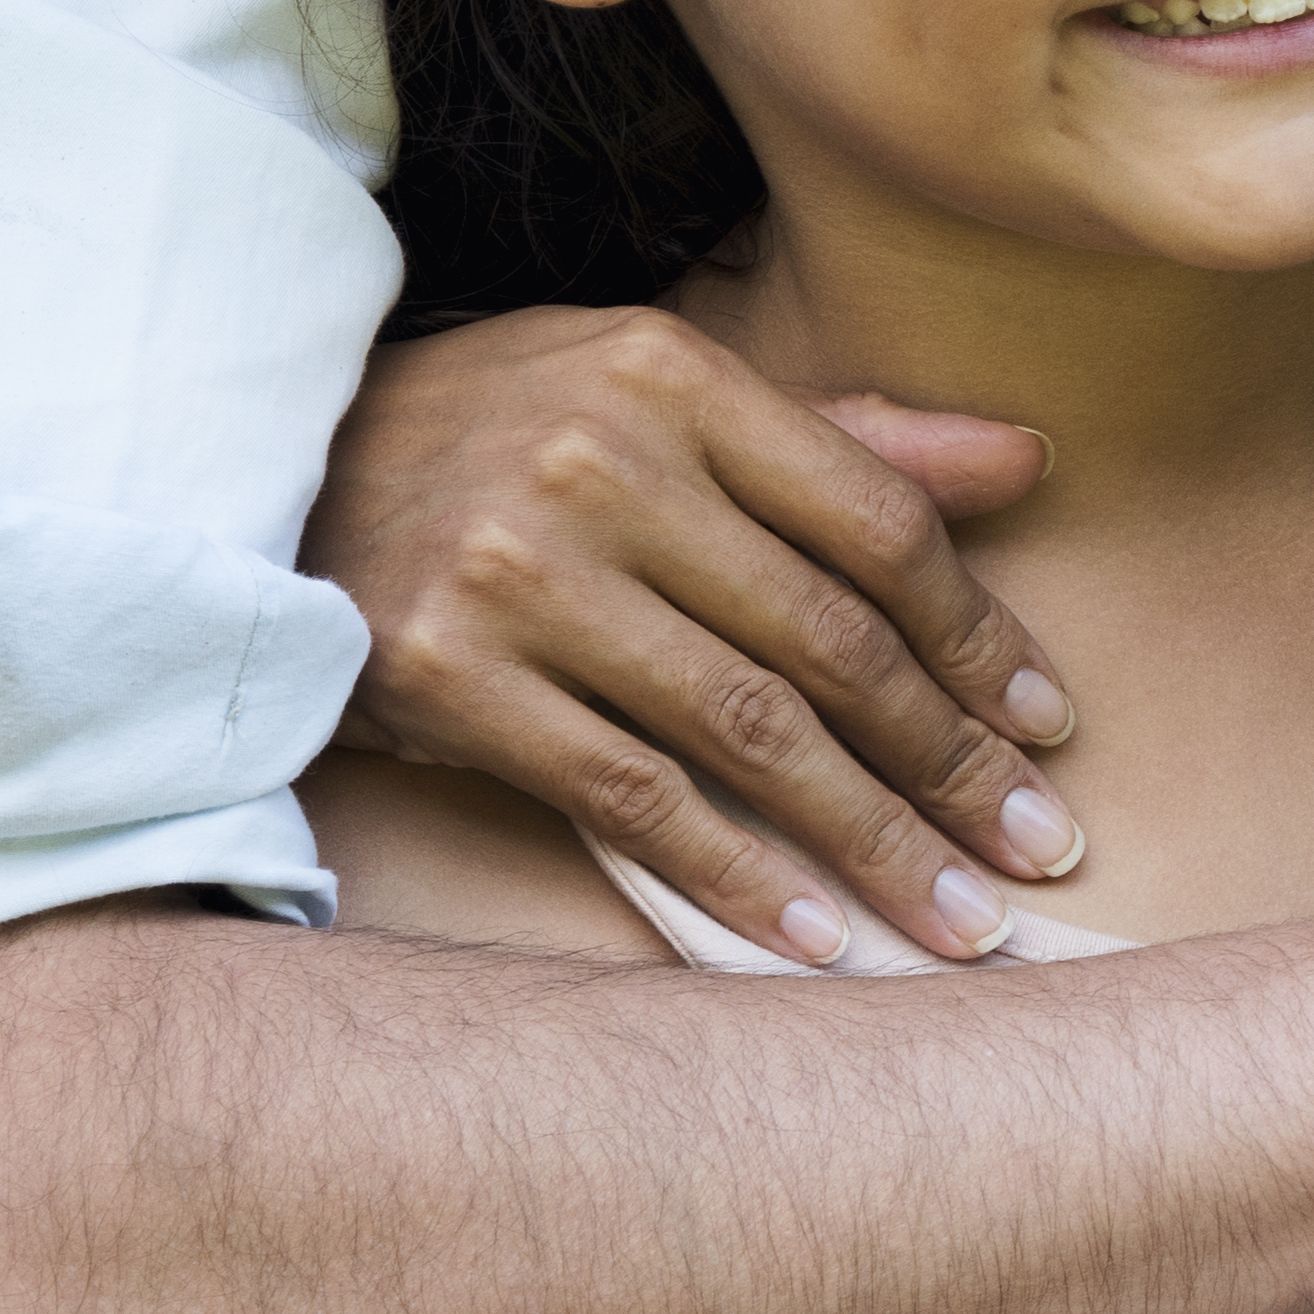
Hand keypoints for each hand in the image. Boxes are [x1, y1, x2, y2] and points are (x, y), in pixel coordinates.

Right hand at [311, 304, 1076, 956]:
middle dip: (953, 762)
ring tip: (963, 919)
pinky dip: (733, 874)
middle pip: (829, 640)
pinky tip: (812, 934)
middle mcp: (598, 466)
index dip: (980, 638)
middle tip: (1043, 851)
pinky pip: (627, 797)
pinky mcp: (444, 676)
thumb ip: (841, 438)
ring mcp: (515, 575)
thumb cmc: (497, 432)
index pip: (877, 525)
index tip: (1051, 728)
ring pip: (747, 731)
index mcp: (674, 378)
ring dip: (873, 840)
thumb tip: (1028, 459)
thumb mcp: (656, 393)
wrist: (262, 475)